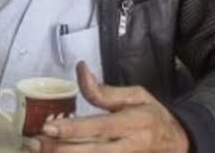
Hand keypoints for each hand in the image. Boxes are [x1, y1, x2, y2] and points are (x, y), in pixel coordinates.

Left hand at [26, 62, 188, 151]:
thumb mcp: (136, 95)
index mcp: (131, 124)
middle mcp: (127, 148)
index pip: (98, 128)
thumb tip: (81, 69)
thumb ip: (105, 90)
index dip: (73, 129)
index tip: (49, 127)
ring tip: (41, 151)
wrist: (178, 143)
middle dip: (60, 149)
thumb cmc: (153, 116)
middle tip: (36, 143)